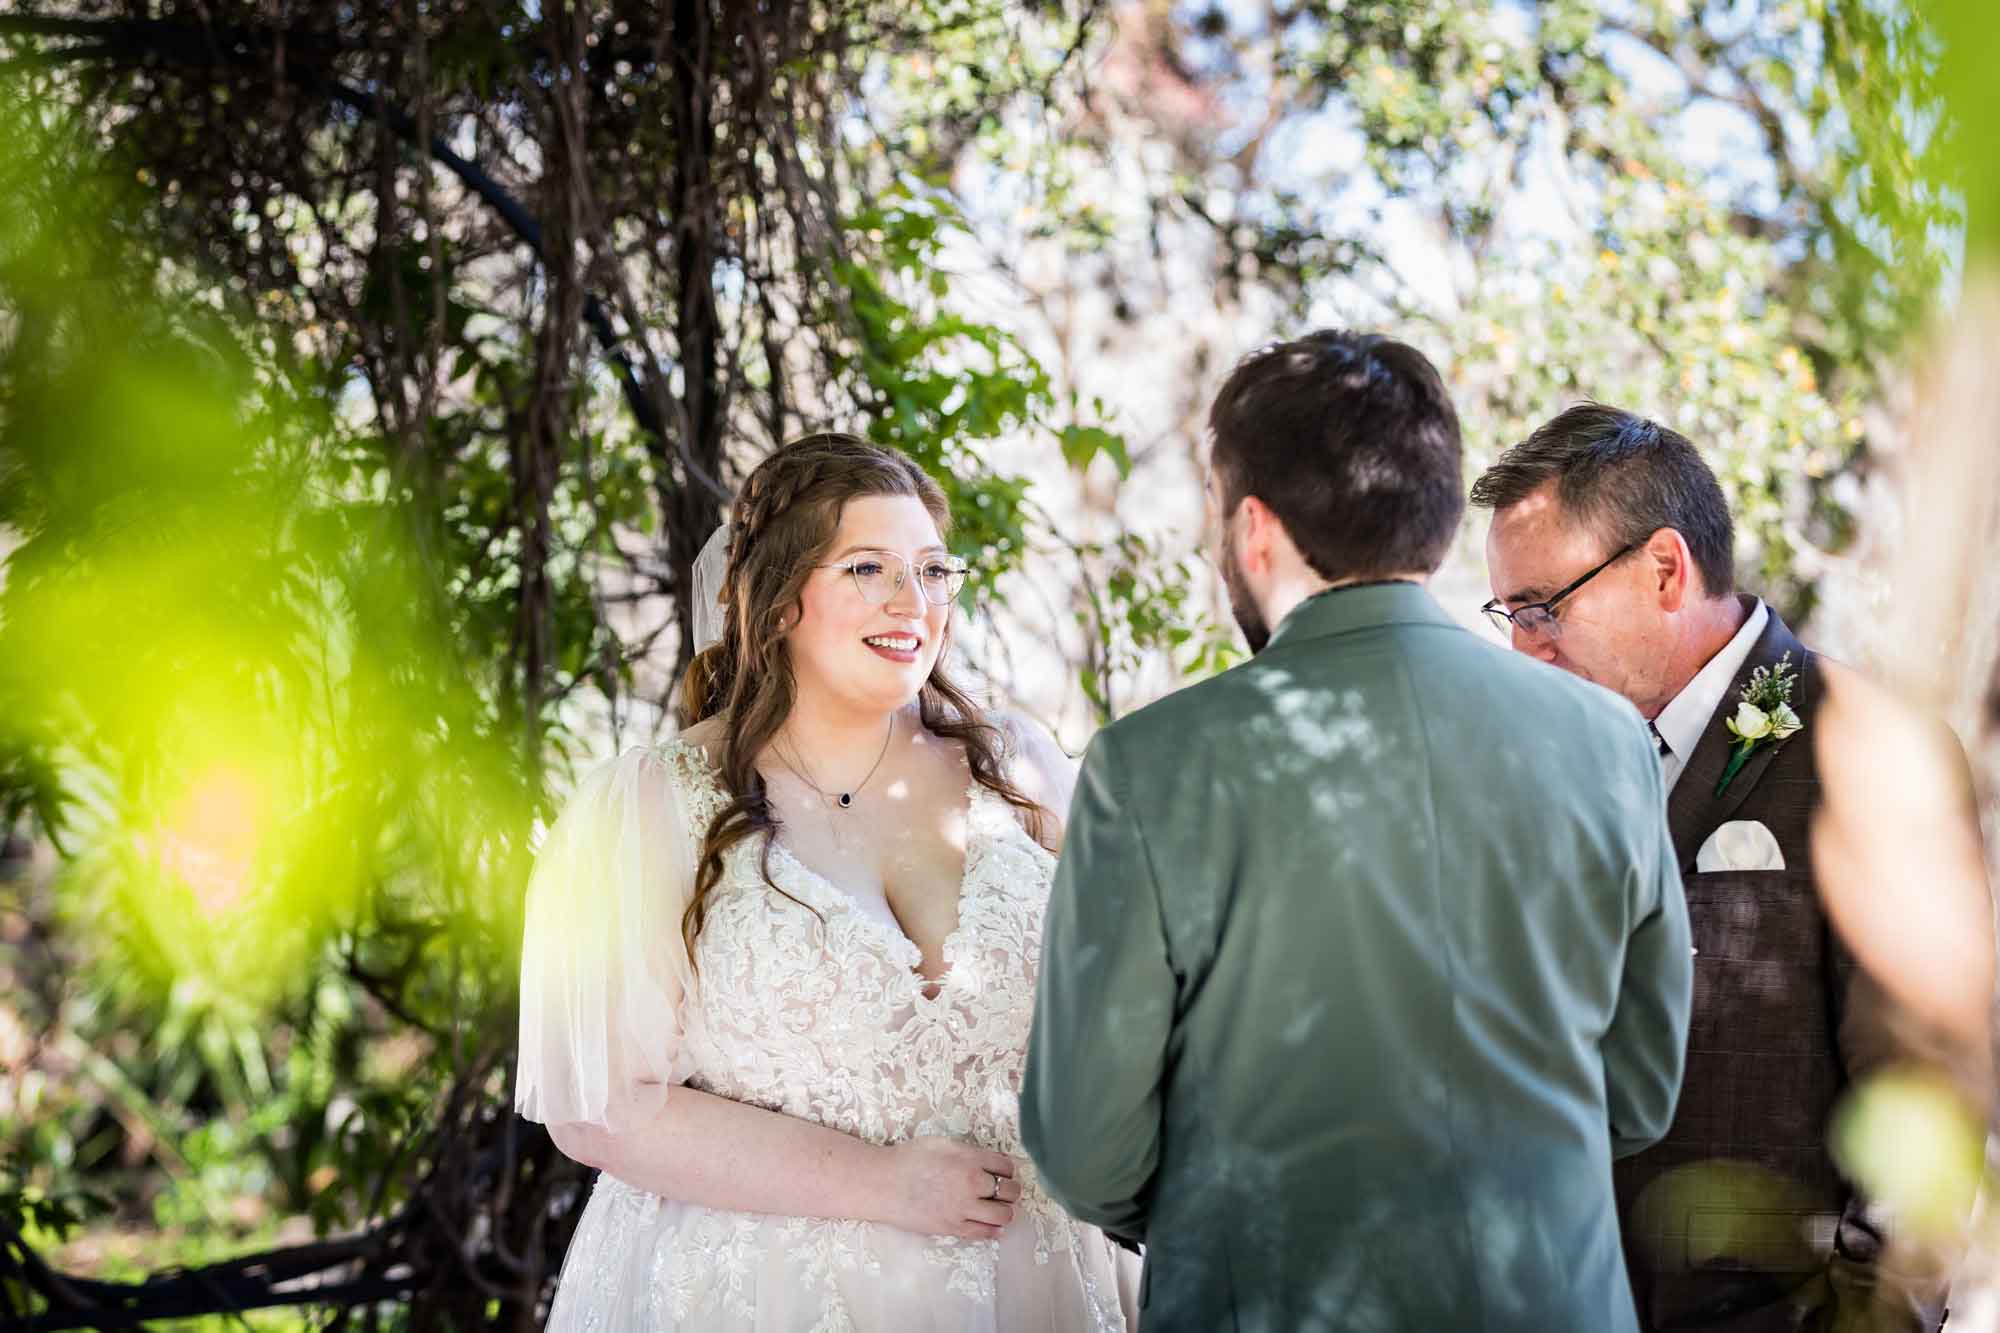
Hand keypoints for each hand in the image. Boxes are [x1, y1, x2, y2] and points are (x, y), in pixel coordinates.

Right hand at [868, 1135, 1022, 1239]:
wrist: (884, 1184)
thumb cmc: (909, 1158)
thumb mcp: (942, 1143)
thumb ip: (969, 1152)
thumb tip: (989, 1161)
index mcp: (970, 1160)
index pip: (1006, 1166)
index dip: (1006, 1169)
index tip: (1001, 1171)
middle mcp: (971, 1185)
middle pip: (1010, 1191)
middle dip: (1011, 1189)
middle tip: (1004, 1189)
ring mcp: (963, 1209)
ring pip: (1004, 1215)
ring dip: (1006, 1210)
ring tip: (998, 1207)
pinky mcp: (953, 1228)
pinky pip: (985, 1233)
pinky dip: (994, 1230)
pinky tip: (994, 1226)